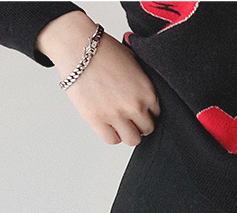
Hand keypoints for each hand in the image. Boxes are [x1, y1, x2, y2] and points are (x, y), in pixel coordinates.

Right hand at [37, 11, 159, 145]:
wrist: (79, 48)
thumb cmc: (104, 51)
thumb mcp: (135, 64)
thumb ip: (143, 84)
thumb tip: (144, 96)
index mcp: (147, 92)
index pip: (156, 114)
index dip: (147, 112)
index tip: (139, 110)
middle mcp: (135, 105)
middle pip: (147, 129)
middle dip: (139, 124)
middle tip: (129, 117)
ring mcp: (116, 114)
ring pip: (132, 139)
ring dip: (127, 133)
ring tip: (118, 123)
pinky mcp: (97, 119)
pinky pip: (111, 140)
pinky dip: (111, 135)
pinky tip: (108, 125)